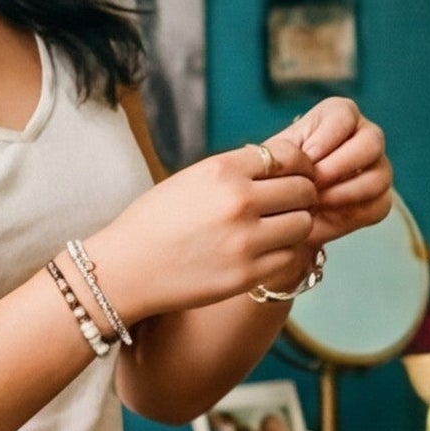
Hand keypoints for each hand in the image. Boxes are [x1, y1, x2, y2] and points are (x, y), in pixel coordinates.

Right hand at [84, 136, 320, 324]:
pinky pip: (291, 256)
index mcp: (222, 169)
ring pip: (303, 224)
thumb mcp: (192, 179)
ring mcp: (246, 240)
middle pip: (304, 190)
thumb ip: (237, 171)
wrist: (125, 269)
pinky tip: (265, 250)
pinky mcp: (248, 274)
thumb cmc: (156, 221)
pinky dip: (284, 252)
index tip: (296, 175)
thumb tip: (284, 164)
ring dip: (296, 225)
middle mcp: (238, 201)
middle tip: (291, 204)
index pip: (288, 156)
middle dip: (303, 195)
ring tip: (278, 228)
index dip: (299, 165)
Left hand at [267, 96, 394, 251]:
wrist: (283, 208)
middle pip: (372, 142)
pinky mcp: (382, 198)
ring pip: (380, 176)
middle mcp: (365, 137)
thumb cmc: (280, 175)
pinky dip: (353, 211)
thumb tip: (305, 160)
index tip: (306, 157)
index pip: (345, 115)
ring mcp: (378, 168)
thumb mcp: (278, 158)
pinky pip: (379, 204)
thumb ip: (291, 153)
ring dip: (346, 191)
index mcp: (340, 116)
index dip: (325, 138)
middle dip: (339, 165)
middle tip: (313, 181)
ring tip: (317, 200)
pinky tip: (329, 212)